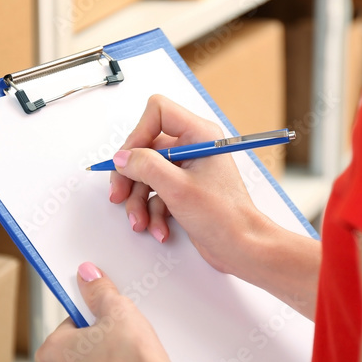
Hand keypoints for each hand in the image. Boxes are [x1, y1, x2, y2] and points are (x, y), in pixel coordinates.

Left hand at [34, 262, 185, 361]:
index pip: (68, 326)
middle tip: (120, 341)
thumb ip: (98, 290)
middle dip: (95, 348)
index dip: (91, 320)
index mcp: (51, 354)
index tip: (107, 322)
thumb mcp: (117, 309)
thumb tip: (87, 274)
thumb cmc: (133, 357)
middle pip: (76, 356)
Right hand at [110, 95, 272, 275]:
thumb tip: (122, 157)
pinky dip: (152, 213)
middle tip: (119, 195)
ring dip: (139, 201)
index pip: (158, 113)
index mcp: (199, 135)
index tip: (128, 160)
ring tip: (140, 222)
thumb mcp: (177, 188)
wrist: (242, 247)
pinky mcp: (184, 190)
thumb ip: (145, 167)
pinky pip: (156, 194)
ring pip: (147, 175)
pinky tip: (158, 229)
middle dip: (131, 177)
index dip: (138, 134)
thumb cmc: (224, 216)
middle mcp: (193, 148)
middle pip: (145, 149)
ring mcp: (187, 170)